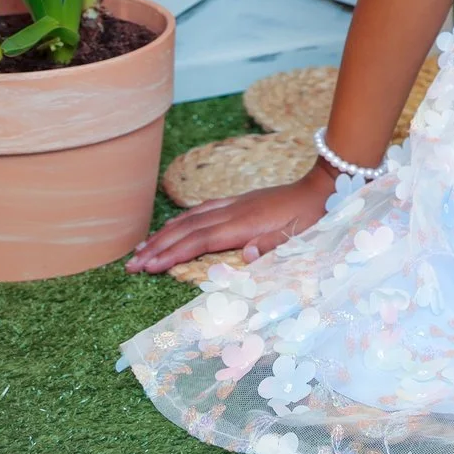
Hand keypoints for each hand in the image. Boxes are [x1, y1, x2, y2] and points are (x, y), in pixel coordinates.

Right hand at [126, 164, 336, 273]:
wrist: (323, 186)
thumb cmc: (313, 216)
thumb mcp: (300, 235)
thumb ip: (272, 245)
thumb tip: (245, 256)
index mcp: (244, 224)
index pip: (199, 241)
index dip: (172, 254)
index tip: (148, 267)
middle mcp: (233, 211)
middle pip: (186, 230)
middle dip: (157, 247)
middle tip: (131, 264)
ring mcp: (233, 204)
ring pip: (190, 219)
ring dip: (164, 234)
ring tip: (141, 248)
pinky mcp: (238, 201)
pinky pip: (201, 211)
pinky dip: (182, 220)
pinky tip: (172, 227)